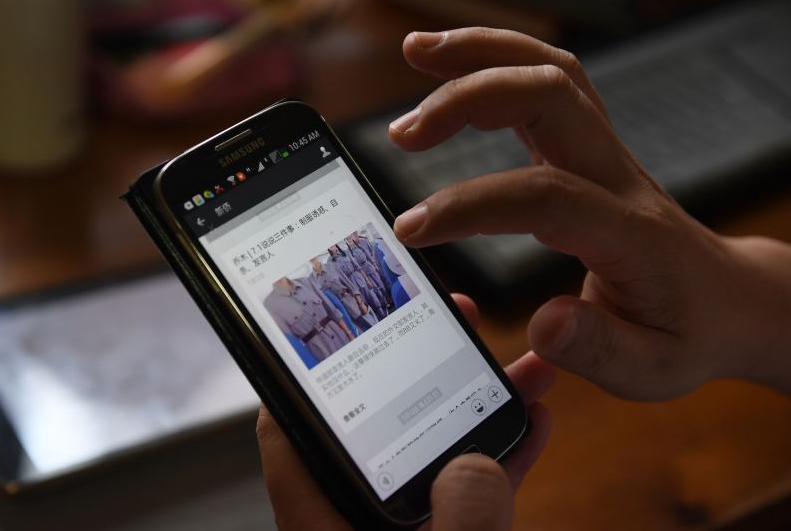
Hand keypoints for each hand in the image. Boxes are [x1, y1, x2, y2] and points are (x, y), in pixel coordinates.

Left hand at [257, 294, 554, 529]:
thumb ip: (457, 524)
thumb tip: (473, 466)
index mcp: (328, 519)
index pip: (291, 428)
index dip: (304, 368)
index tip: (333, 316)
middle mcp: (361, 514)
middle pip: (377, 418)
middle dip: (420, 361)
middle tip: (455, 316)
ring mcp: (408, 525)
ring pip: (437, 446)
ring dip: (479, 402)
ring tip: (518, 361)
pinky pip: (473, 485)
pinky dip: (503, 453)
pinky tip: (535, 419)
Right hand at [390, 28, 790, 398]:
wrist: (728, 300)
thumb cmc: (688, 334)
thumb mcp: (653, 368)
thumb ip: (598, 349)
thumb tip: (544, 323)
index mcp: (630, 234)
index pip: (544, 197)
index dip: (471, 206)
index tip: (413, 229)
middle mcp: (618, 177)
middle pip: (551, 98)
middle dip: (468, 98)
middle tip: (403, 132)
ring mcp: (606, 155)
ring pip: (550, 73)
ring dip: (482, 55)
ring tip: (417, 53)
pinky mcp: (590, 151)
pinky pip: (548, 85)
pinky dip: (498, 64)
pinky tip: (456, 70)